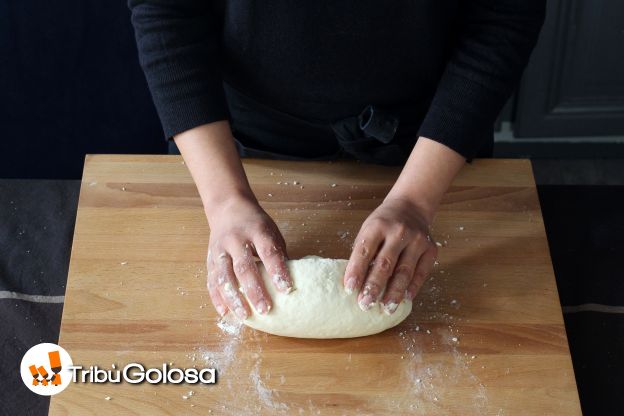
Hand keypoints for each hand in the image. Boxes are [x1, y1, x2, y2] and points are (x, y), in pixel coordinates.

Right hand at [205, 196, 292, 318]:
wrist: (228, 207)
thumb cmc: (256, 224)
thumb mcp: (271, 232)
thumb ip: (278, 254)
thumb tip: (291, 282)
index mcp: (257, 231)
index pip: (268, 252)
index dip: (277, 271)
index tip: (287, 289)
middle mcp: (236, 240)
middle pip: (244, 267)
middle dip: (255, 290)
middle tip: (266, 309)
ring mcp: (220, 250)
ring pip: (224, 276)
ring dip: (234, 298)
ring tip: (245, 316)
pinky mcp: (210, 259)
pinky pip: (211, 280)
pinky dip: (217, 298)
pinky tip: (225, 313)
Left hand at [343, 196, 436, 312]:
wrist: (411, 207)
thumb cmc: (383, 224)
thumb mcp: (368, 230)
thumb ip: (363, 252)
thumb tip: (354, 283)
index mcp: (377, 226)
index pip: (364, 251)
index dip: (356, 271)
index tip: (349, 290)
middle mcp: (398, 231)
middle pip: (385, 264)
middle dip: (374, 286)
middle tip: (365, 305)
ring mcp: (417, 240)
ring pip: (404, 271)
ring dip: (394, 292)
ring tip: (386, 308)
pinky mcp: (430, 249)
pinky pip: (421, 272)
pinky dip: (413, 287)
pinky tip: (405, 299)